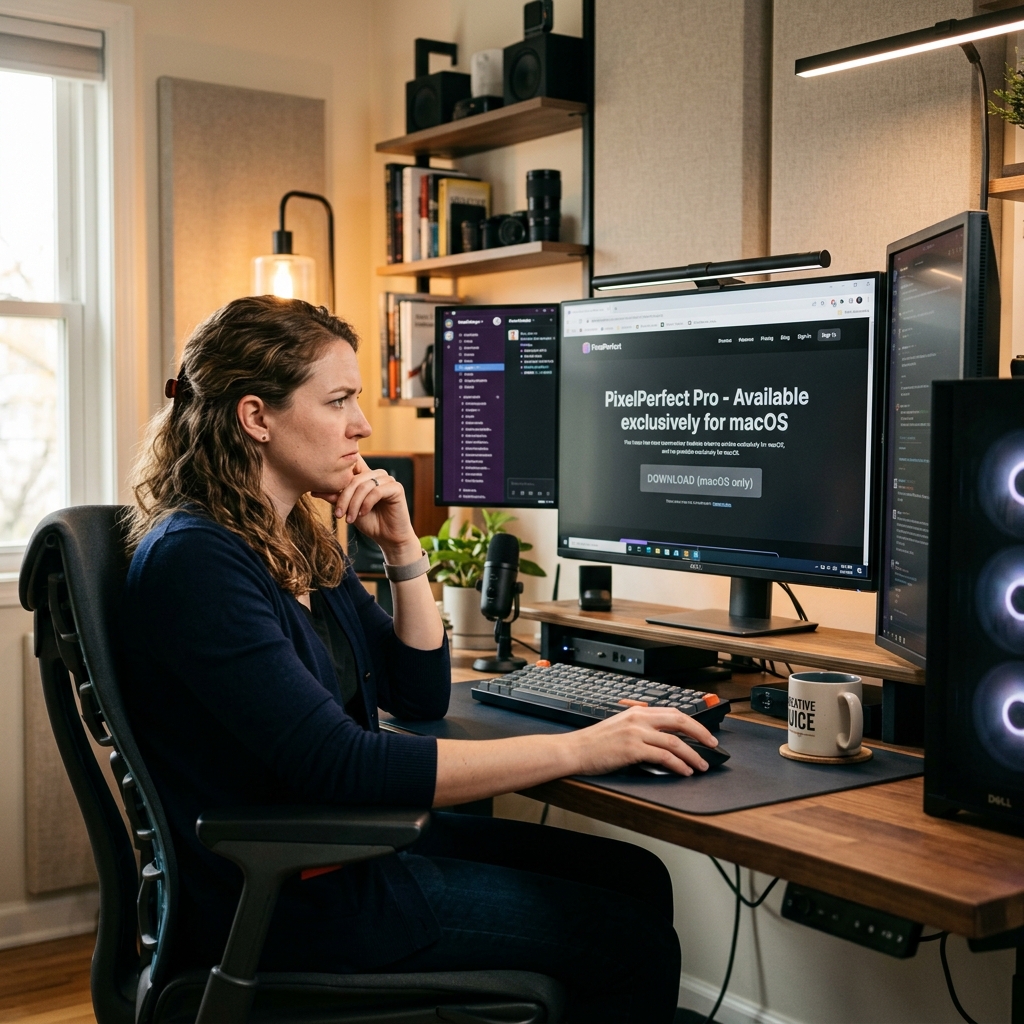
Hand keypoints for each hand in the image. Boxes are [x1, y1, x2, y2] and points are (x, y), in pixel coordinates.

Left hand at [312, 457, 418, 562]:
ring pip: (364, 486)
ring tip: (349, 519)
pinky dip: (366, 504)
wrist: (388, 538)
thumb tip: (313, 490)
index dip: (341, 466)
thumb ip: (335, 497)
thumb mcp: (348, 508)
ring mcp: (388, 480)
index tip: (324, 477)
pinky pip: (376, 492)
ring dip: (353, 504)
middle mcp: (377, 474)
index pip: (352, 462)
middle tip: (338, 514)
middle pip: (354, 478)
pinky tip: (362, 514)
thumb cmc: (369, 522)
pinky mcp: (396, 488)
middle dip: (344, 498)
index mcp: (366, 475)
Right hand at [567, 706, 718, 776]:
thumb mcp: (619, 726)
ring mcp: (636, 733)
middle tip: (712, 745)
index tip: (703, 733)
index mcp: (637, 711)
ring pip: (675, 742)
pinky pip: (663, 757)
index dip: (692, 723)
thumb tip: (663, 738)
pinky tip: (684, 771)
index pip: (673, 712)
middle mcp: (639, 719)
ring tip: (701, 765)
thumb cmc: (595, 742)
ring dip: (693, 755)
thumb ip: (640, 727)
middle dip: (700, 733)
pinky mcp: (632, 749)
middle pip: (679, 721)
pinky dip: (678, 765)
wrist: (575, 750)